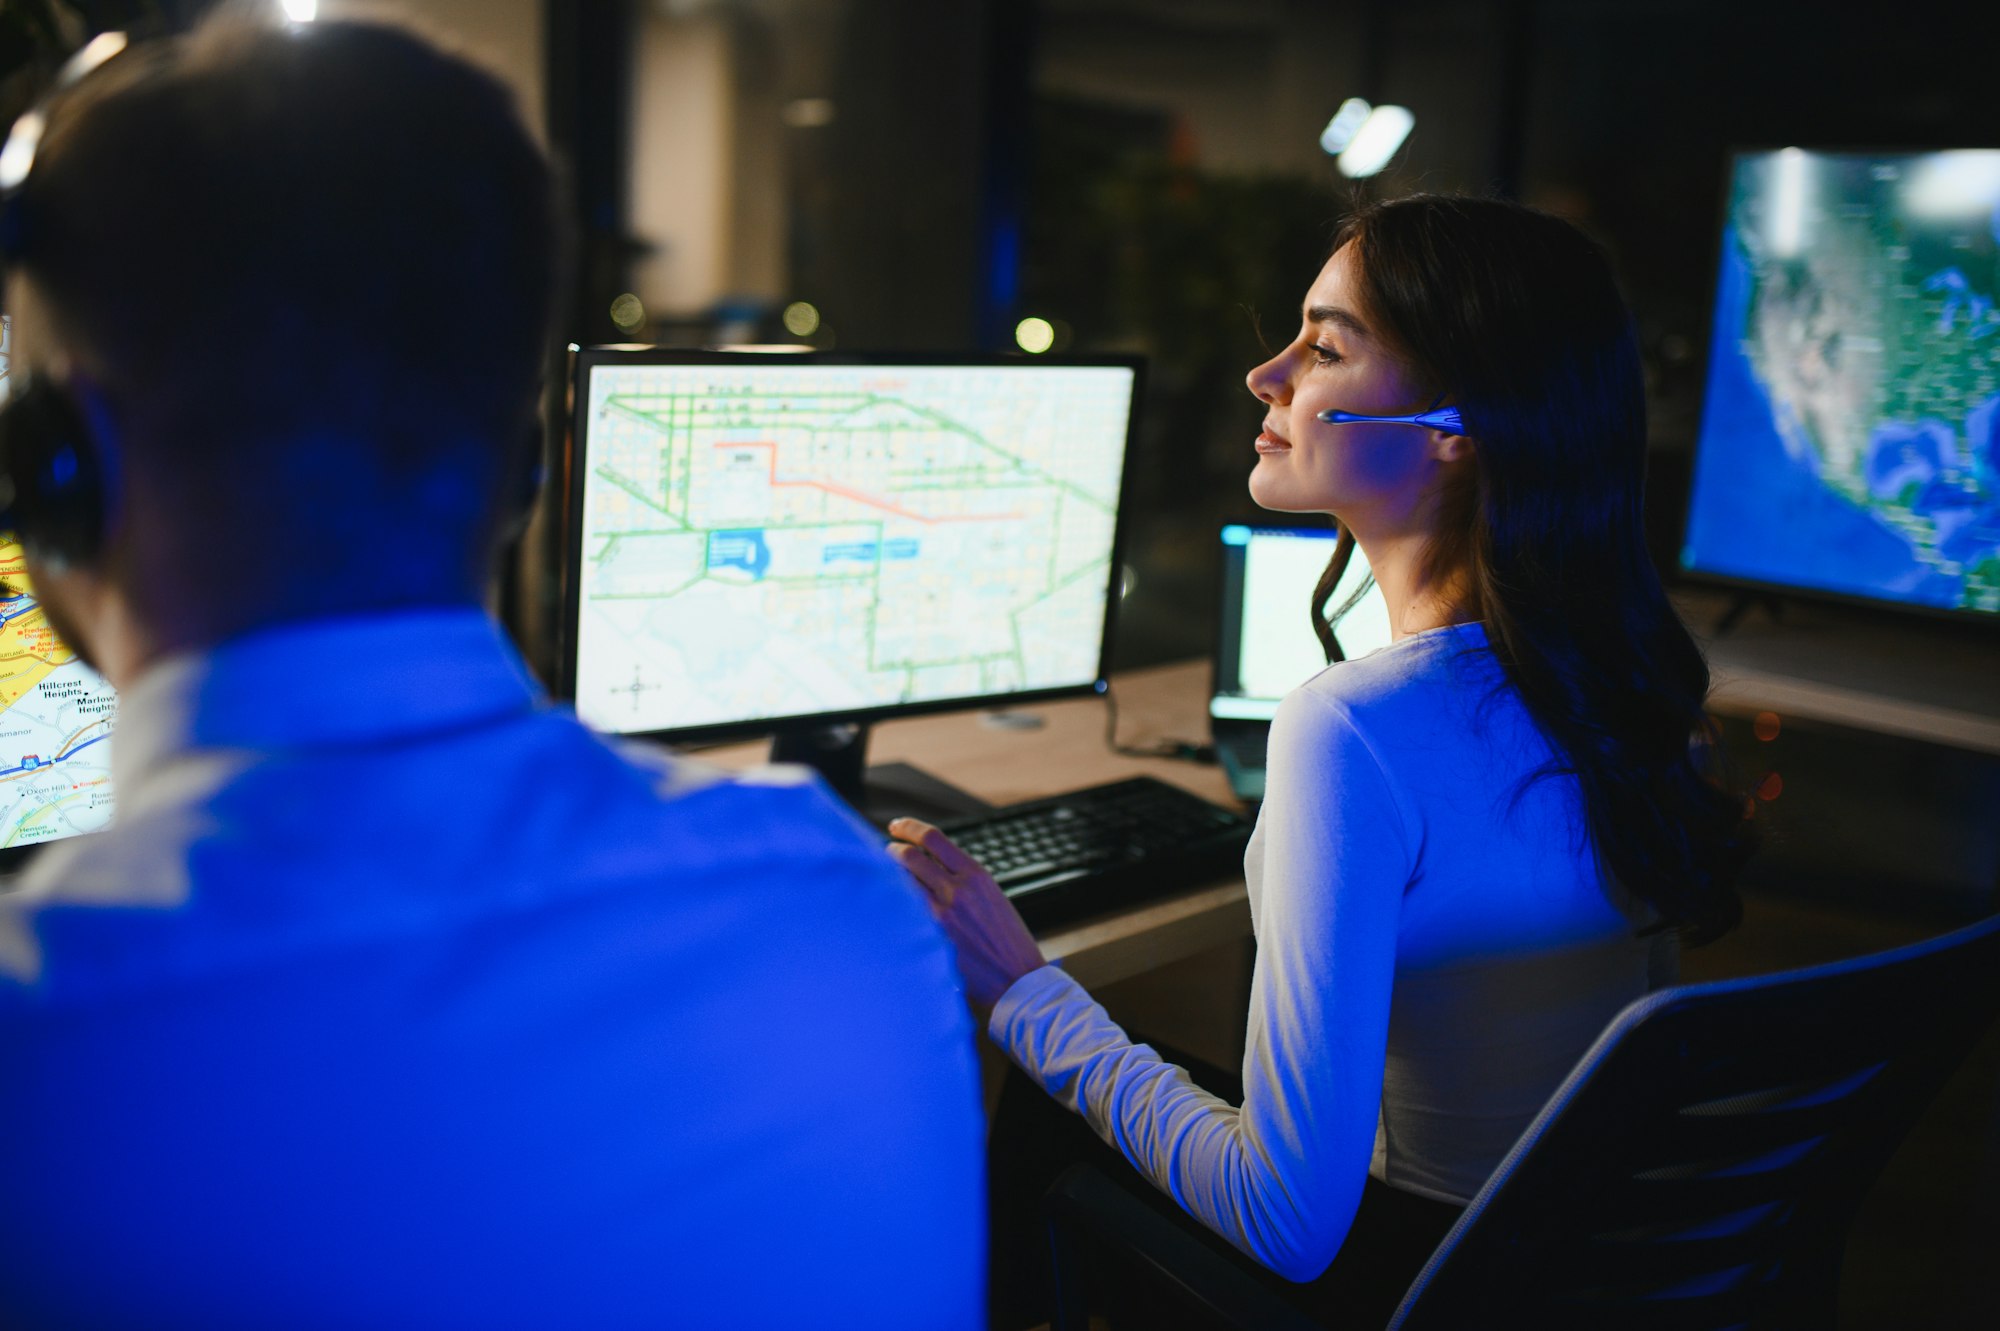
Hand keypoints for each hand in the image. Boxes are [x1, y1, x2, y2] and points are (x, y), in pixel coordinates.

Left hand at [887, 817, 1047, 1016]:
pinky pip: (903, 913)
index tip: (897, 827)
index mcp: (975, 874)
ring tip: (885, 880)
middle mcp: (956, 890)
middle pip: (909, 856)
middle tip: (887, 854)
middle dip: (892, 852)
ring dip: (888, 878)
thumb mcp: (990, 896)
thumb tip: (928, 863)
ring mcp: (941, 915)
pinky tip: (892, 908)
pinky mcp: (931, 938)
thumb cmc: (1006, 938)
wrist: (1016, 977)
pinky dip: (894, 905)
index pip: (932, 838)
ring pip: (901, 884)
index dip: (909, 827)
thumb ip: (961, 877)